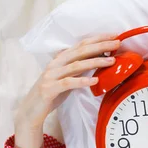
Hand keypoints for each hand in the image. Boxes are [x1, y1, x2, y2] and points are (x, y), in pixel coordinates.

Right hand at [14, 33, 120, 147]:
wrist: (31, 110)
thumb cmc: (52, 94)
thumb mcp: (68, 79)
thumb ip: (80, 70)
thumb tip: (100, 62)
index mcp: (61, 59)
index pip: (81, 45)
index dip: (98, 39)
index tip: (115, 36)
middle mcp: (56, 64)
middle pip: (80, 51)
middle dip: (100, 46)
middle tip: (117, 43)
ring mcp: (51, 75)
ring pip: (76, 65)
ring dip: (95, 61)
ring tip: (111, 61)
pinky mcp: (49, 88)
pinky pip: (68, 83)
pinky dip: (82, 81)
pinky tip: (95, 81)